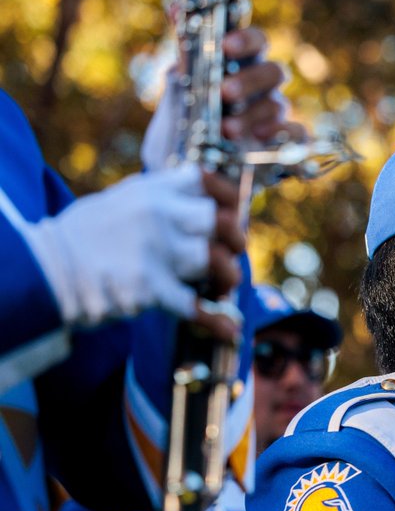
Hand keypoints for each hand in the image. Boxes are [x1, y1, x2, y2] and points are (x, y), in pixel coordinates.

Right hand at [21, 165, 243, 332]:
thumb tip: (191, 205)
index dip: (225, 195)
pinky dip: (217, 322)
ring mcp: (154, 252)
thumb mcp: (116, 203)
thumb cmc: (81, 239)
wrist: (45, 271)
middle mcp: (156, 217)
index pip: (202, 180)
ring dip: (227, 277)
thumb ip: (155, 202)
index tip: (232, 209)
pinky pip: (195, 307)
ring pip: (214, 260)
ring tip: (223, 287)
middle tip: (234, 250)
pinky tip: (229, 330)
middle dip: (235, 238)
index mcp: (149, 192)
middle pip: (217, 221)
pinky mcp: (149, 289)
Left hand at [142, 27, 305, 171]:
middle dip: (249, 81)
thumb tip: (177, 8)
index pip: (258, 42)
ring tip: (226, 130)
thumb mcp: (185, 83)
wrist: (194, 161)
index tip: (226, 46)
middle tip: (224, 92)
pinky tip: (261, 139)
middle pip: (274, 73)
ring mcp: (275, 116)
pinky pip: (298, 136)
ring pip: (277, 106)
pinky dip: (284, 135)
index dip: (246, 41)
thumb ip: (187, 49)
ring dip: (252, 116)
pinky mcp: (284, 145)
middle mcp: (264, 88)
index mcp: (244, 65)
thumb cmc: (195, 115)